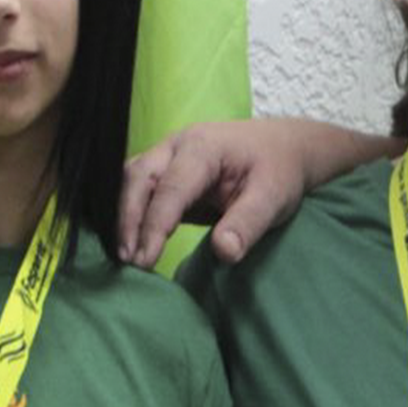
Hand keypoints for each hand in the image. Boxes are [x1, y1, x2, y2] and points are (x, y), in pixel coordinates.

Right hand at [119, 118, 390, 269]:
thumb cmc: (279, 170)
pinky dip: (129, 213)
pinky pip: (137, 188)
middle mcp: (177, 145)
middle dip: (128, 219)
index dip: (154, 224)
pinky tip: (129, 243)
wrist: (283, 148)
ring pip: (130, 180)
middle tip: (128, 260)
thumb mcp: (274, 197)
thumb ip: (247, 223)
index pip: (170, 187)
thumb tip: (223, 253)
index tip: (146, 259)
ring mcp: (167, 155)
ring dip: (123, 217)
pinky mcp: (165, 171)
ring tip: (125, 257)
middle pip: (138, 178)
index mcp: (203, 146)